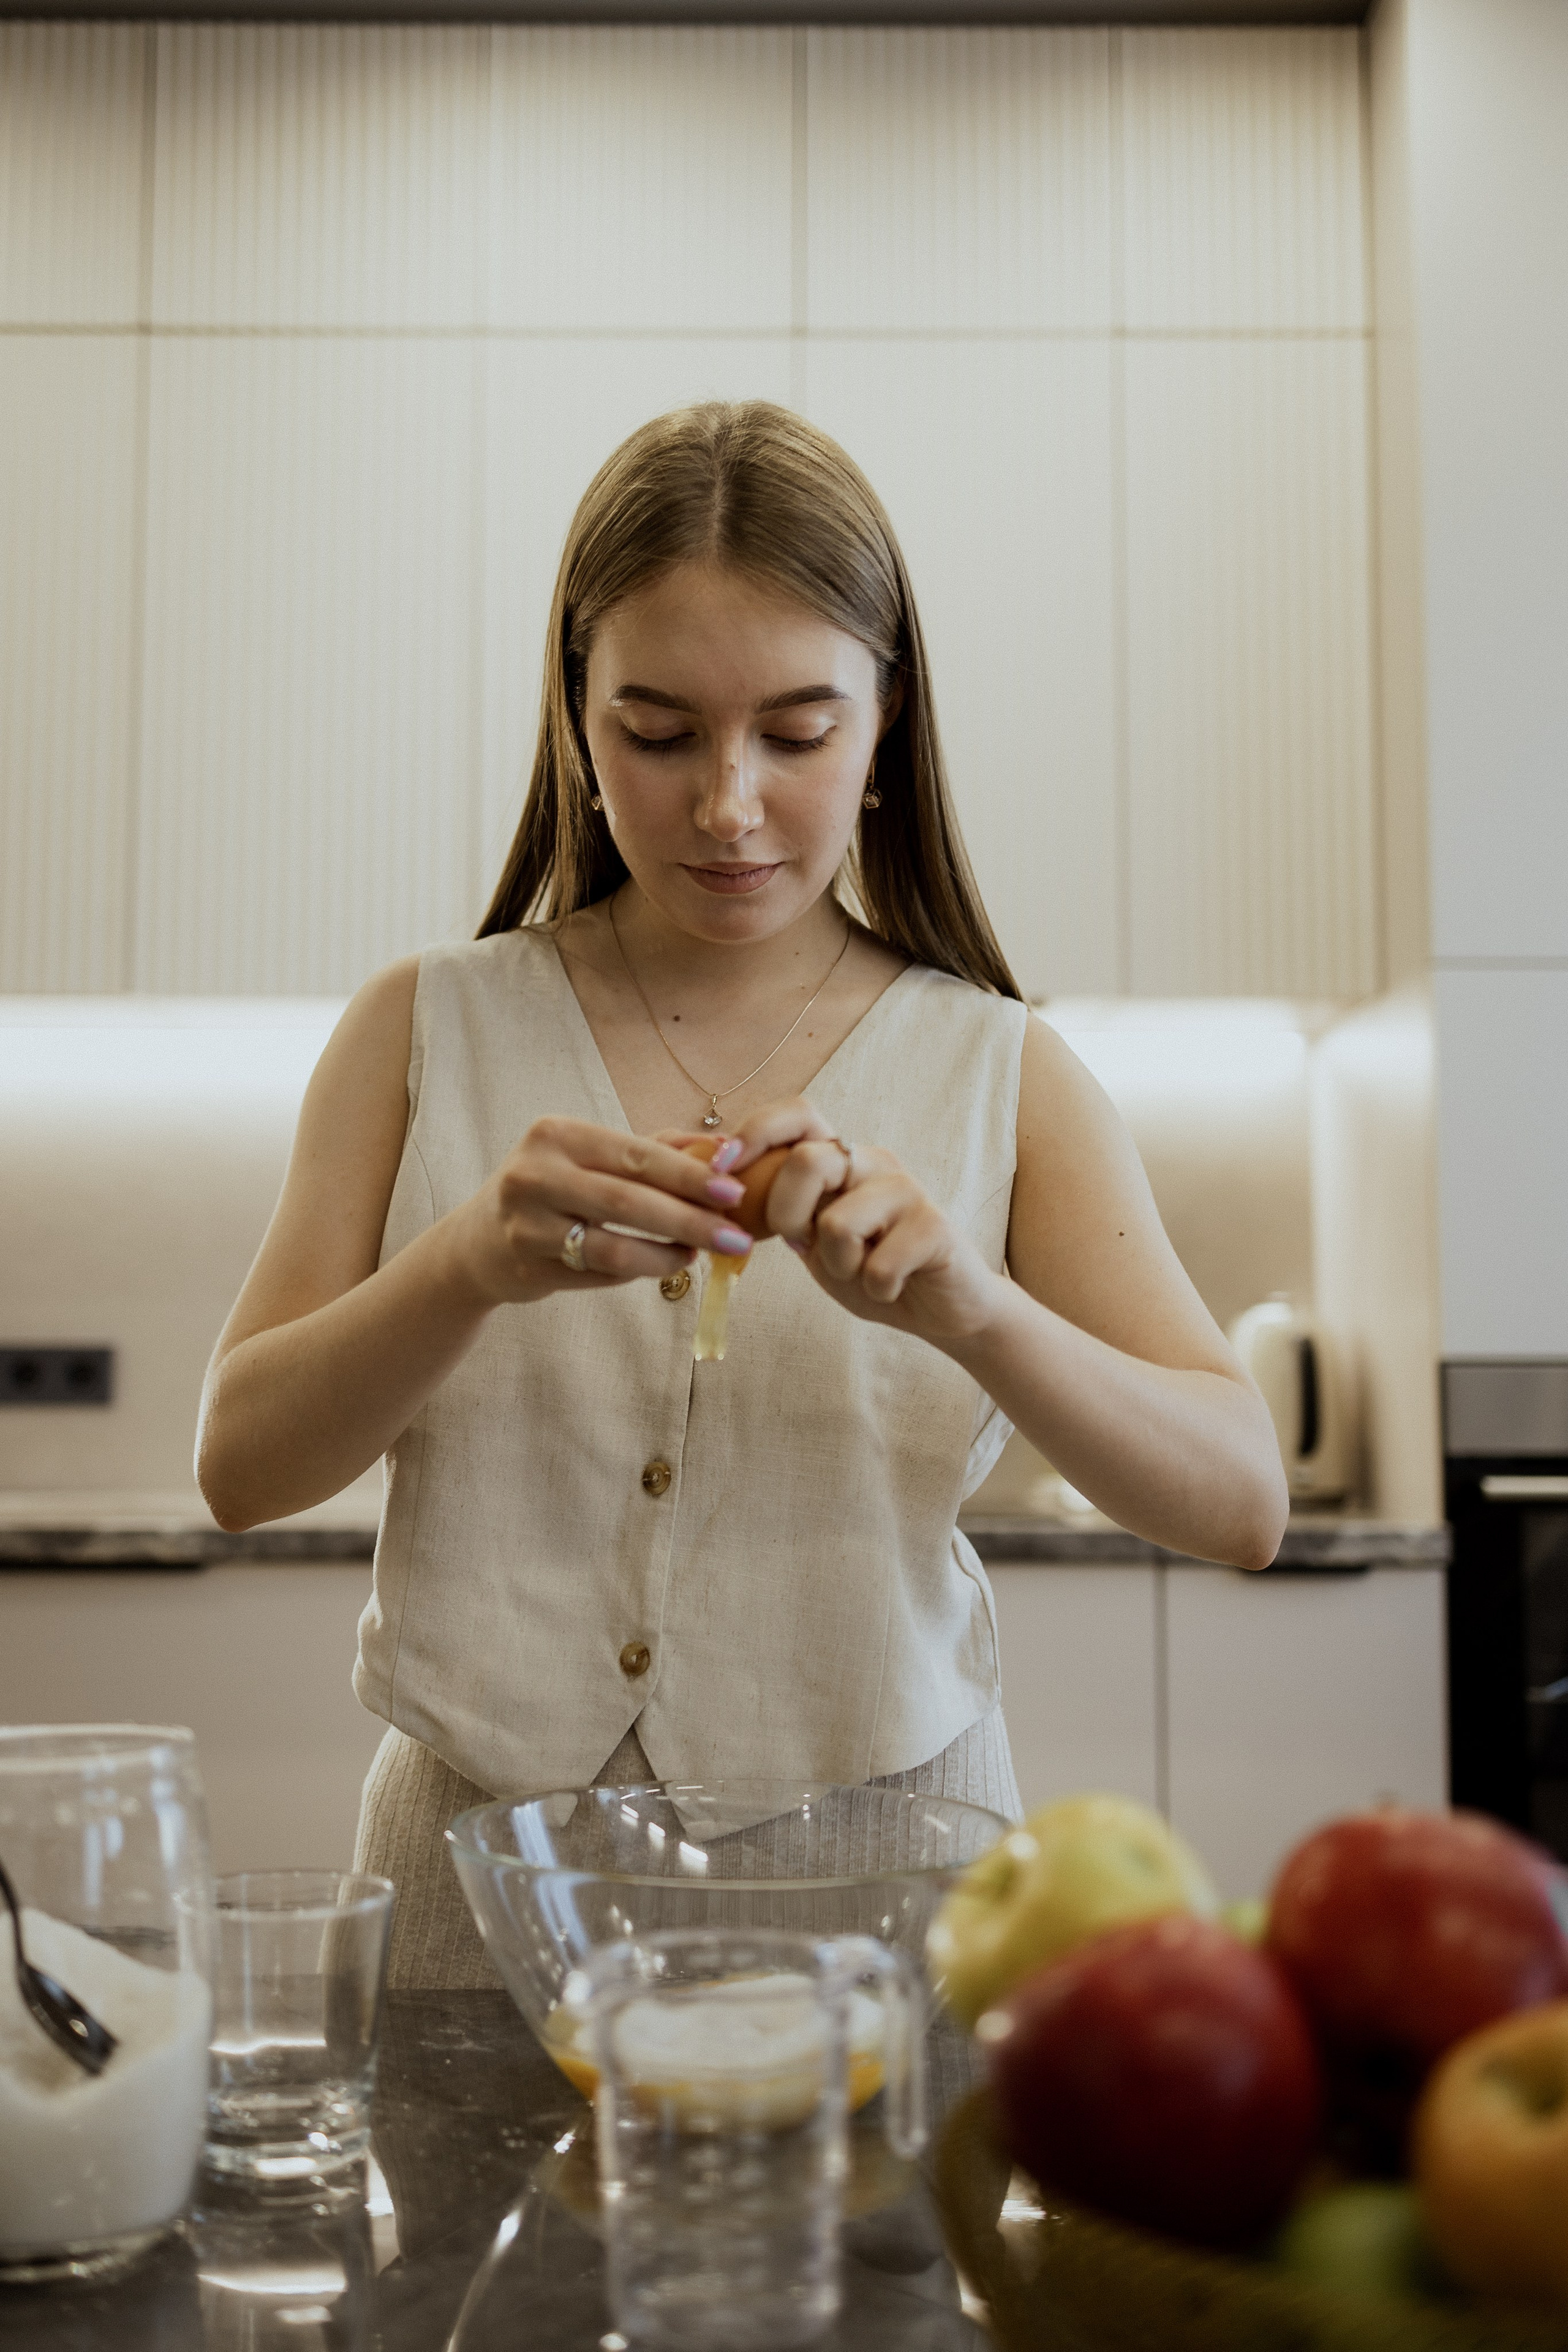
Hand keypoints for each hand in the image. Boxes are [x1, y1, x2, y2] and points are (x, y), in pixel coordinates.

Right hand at [449, 1117, 754, 1306]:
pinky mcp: (527, 1267)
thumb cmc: (552, 1188)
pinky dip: (639, 1274)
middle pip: (628, 1202)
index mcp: (556, 1134)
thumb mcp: (591, 1156)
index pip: (636, 1154)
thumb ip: (654, 1150)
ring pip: (614, 1248)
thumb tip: (725, 1149)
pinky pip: (598, 1276)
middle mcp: (535, 1175)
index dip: (690, 1175)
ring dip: (667, 1255)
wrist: (480, 1239)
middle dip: (690, 1221)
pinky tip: (665, 1266)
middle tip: (736, 1236)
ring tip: (700, 1254)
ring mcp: (526, 1225)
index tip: (734, 1191)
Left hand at [727, 1100, 1004, 1347]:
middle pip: (808, 1160)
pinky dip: (876, 1289)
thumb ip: (782, 1216)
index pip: (799, 1114)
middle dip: (786, 1214)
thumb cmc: (873, 1270)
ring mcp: (907, 1191)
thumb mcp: (815, 1243)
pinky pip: (877, 1265)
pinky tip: (894, 1287)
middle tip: (802, 1245)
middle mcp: (874, 1163)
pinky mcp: (935, 1227)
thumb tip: (725, 1192)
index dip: (756, 1131)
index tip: (724, 1167)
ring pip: (837, 1223)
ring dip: (838, 1266)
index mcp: (842, 1159)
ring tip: (862, 1273)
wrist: (944, 1309)